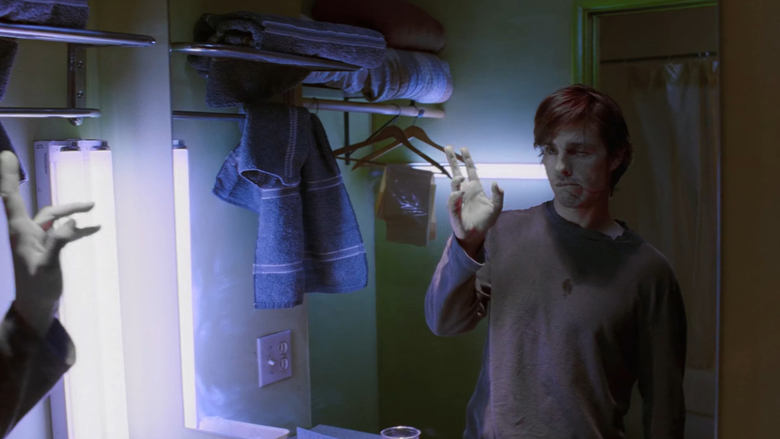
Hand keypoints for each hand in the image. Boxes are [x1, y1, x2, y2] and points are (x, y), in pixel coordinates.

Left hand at [1, 151, 100, 335]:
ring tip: (93, 209)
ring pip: (54, 217)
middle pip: (41, 207)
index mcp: (21, 231)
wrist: (36, 307)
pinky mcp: (47, 248)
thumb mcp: (47, 266)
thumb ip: (58, 242)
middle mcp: (26, 231)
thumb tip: (73, 221)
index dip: (8, 177)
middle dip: (53, 198)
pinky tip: (95, 227)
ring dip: (72, 211)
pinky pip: (63, 231)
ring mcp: (37, 239)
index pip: (11, 198)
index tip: (6, 155)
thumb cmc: (37, 288)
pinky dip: (77, 228)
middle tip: (64, 188)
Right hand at [445, 146, 502, 257]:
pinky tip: (459, 194)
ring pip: (453, 186)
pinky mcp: (454, 211)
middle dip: (452, 159)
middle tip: (448, 146)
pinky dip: (455, 198)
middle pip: (456, 172)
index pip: (470, 170)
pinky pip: (453, 202)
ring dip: (456, 181)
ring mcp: (457, 200)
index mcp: (474, 188)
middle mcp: (464, 191)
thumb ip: (498, 196)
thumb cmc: (485, 221)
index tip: (463, 148)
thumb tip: (496, 183)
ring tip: (460, 178)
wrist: (476, 235)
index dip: (467, 159)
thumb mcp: (496, 208)